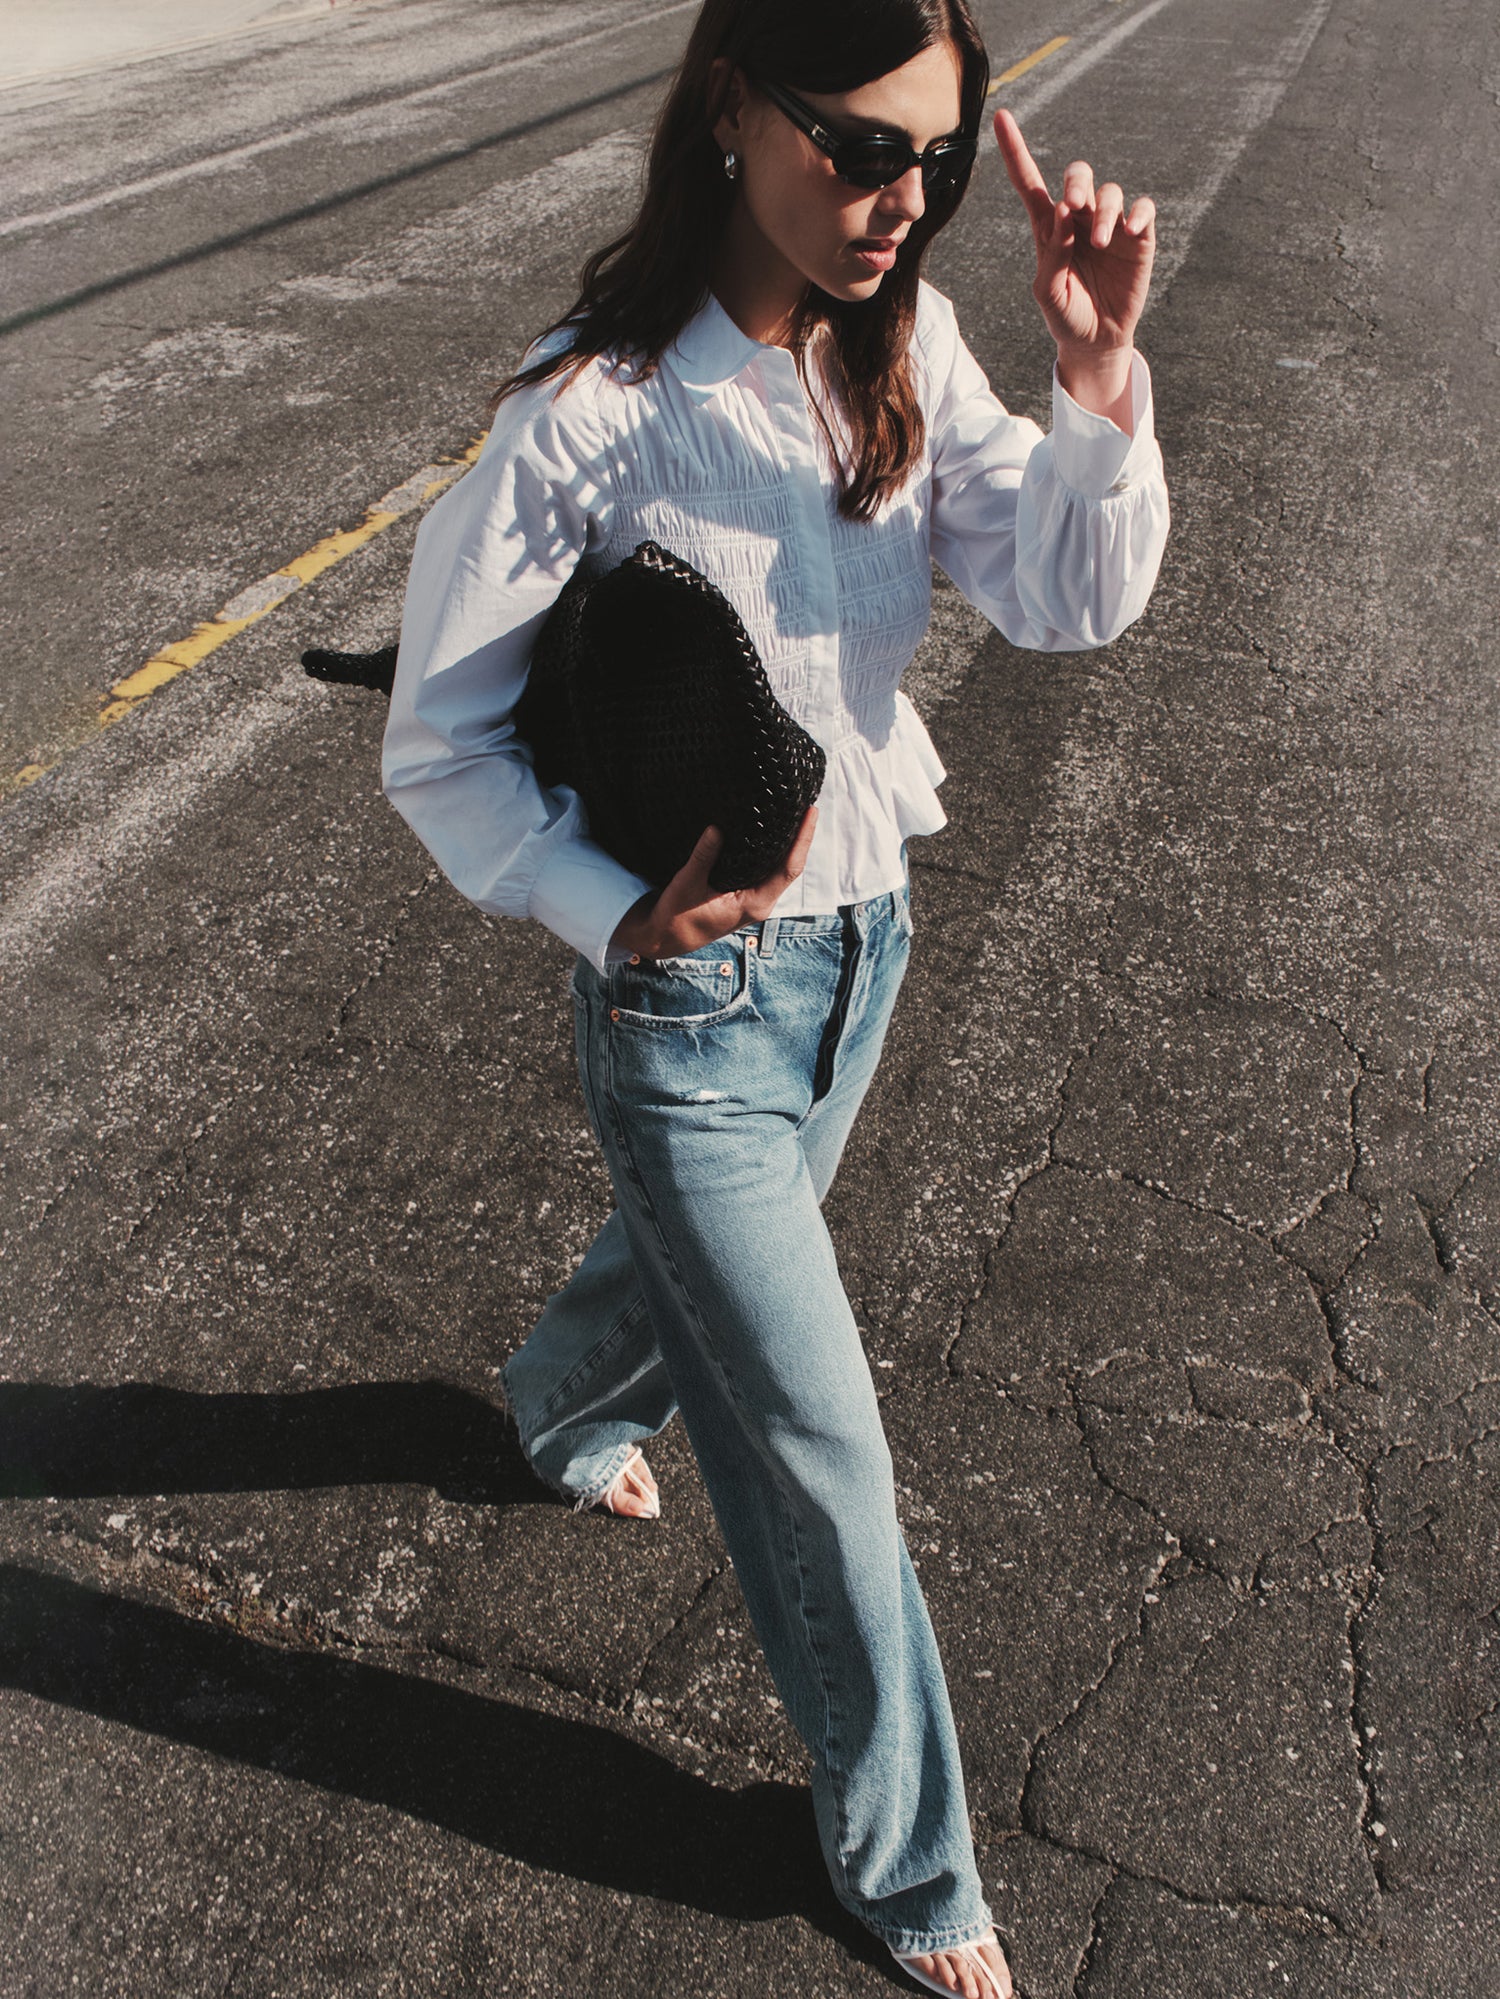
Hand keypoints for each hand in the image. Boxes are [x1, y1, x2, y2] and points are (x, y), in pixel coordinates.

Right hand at [610, 806, 817, 959]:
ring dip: (790, 844)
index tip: (810, 813)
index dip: (802, 840)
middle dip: (801, 837)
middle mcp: (761, 903)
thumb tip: (716, 829)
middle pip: (791, 867)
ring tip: (796, 814)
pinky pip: (768, 872)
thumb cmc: (676, 916)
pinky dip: (774, 852)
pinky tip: (774, 834)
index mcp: (754, 903)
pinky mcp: (747, 896)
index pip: (788, 869)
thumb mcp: (687, 884)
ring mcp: (756, 901)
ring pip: (781, 869)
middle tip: (807, 805)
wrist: (668, 938)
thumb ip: (703, 857)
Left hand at [994, 107, 1155, 408]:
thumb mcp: (1049, 291)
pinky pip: (1142, 209)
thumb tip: (1063, 212)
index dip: (1015, 150)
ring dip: (1103, 211)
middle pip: (1077, 175)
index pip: (1029, 183)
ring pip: (1108, 192)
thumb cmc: (1066, 316)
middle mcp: (1079, 219)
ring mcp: (1109, 225)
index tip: (1001, 118)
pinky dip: (1138, 213)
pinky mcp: (1137, 237)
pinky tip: (1130, 229)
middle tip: (1073, 203)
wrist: (1096, 341)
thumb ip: (1052, 254)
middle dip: (1076, 181)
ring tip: (1099, 242)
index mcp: (1049, 228)